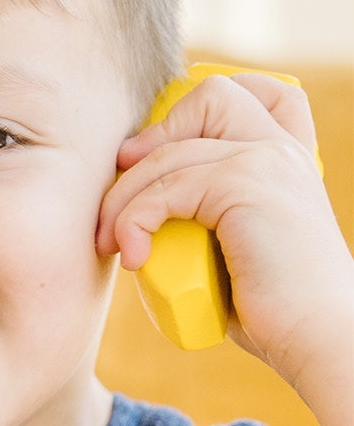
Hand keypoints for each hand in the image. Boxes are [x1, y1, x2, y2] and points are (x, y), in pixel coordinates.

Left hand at [96, 72, 353, 397]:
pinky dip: (134, 221)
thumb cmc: (273, 309)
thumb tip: (138, 222)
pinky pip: (165, 188)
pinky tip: (134, 256)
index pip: (249, 92)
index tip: (150, 159)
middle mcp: (281, 147)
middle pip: (210, 95)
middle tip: (120, 198)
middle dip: (151, 139)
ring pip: (169, 151)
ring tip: (109, 244)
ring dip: (122, 198)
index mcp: (286, 156)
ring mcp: (266, 159)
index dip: (192, 112)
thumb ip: (205, 219)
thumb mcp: (235, 249)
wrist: (315, 332)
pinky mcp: (246, 184)